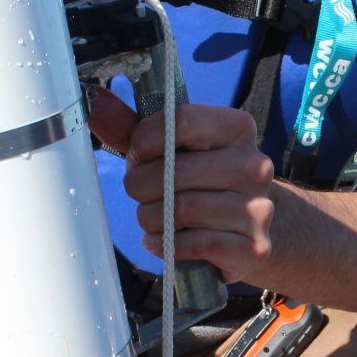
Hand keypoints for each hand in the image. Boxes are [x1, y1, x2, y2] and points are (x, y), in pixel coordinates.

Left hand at [89, 96, 278, 283]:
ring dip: (151, 217)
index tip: (137, 153)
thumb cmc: (203, 181)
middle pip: (175, 171)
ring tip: (151, 217)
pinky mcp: (253, 247)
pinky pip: (193, 244)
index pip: (182, 121)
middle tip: (138, 192)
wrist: (250, 227)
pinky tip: (161, 240)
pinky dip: (166, 244)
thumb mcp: (177, 150)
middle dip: (141, 184)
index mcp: (238, 129)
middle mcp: (254, 166)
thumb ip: (138, 131)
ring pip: (181, 210)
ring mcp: (258, 209)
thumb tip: (99, 110)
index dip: (146, 139)